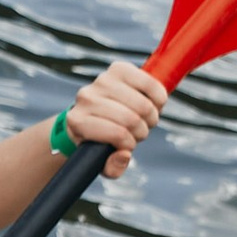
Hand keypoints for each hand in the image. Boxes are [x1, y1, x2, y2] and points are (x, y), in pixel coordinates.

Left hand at [65, 57, 168, 178]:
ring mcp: (101, 80)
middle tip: (138, 132)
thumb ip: (112, 167)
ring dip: (151, 116)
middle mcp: (85, 97)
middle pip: (131, 118)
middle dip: (142, 130)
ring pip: (142, 104)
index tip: (127, 145)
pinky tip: (155, 104)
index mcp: (77, 121)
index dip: (129, 143)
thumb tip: (123, 155)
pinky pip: (149, 83)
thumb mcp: (101, 161)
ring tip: (145, 120)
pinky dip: (159, 97)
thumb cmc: (98, 139)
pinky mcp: (118, 68)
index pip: (117, 134)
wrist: (93, 112)